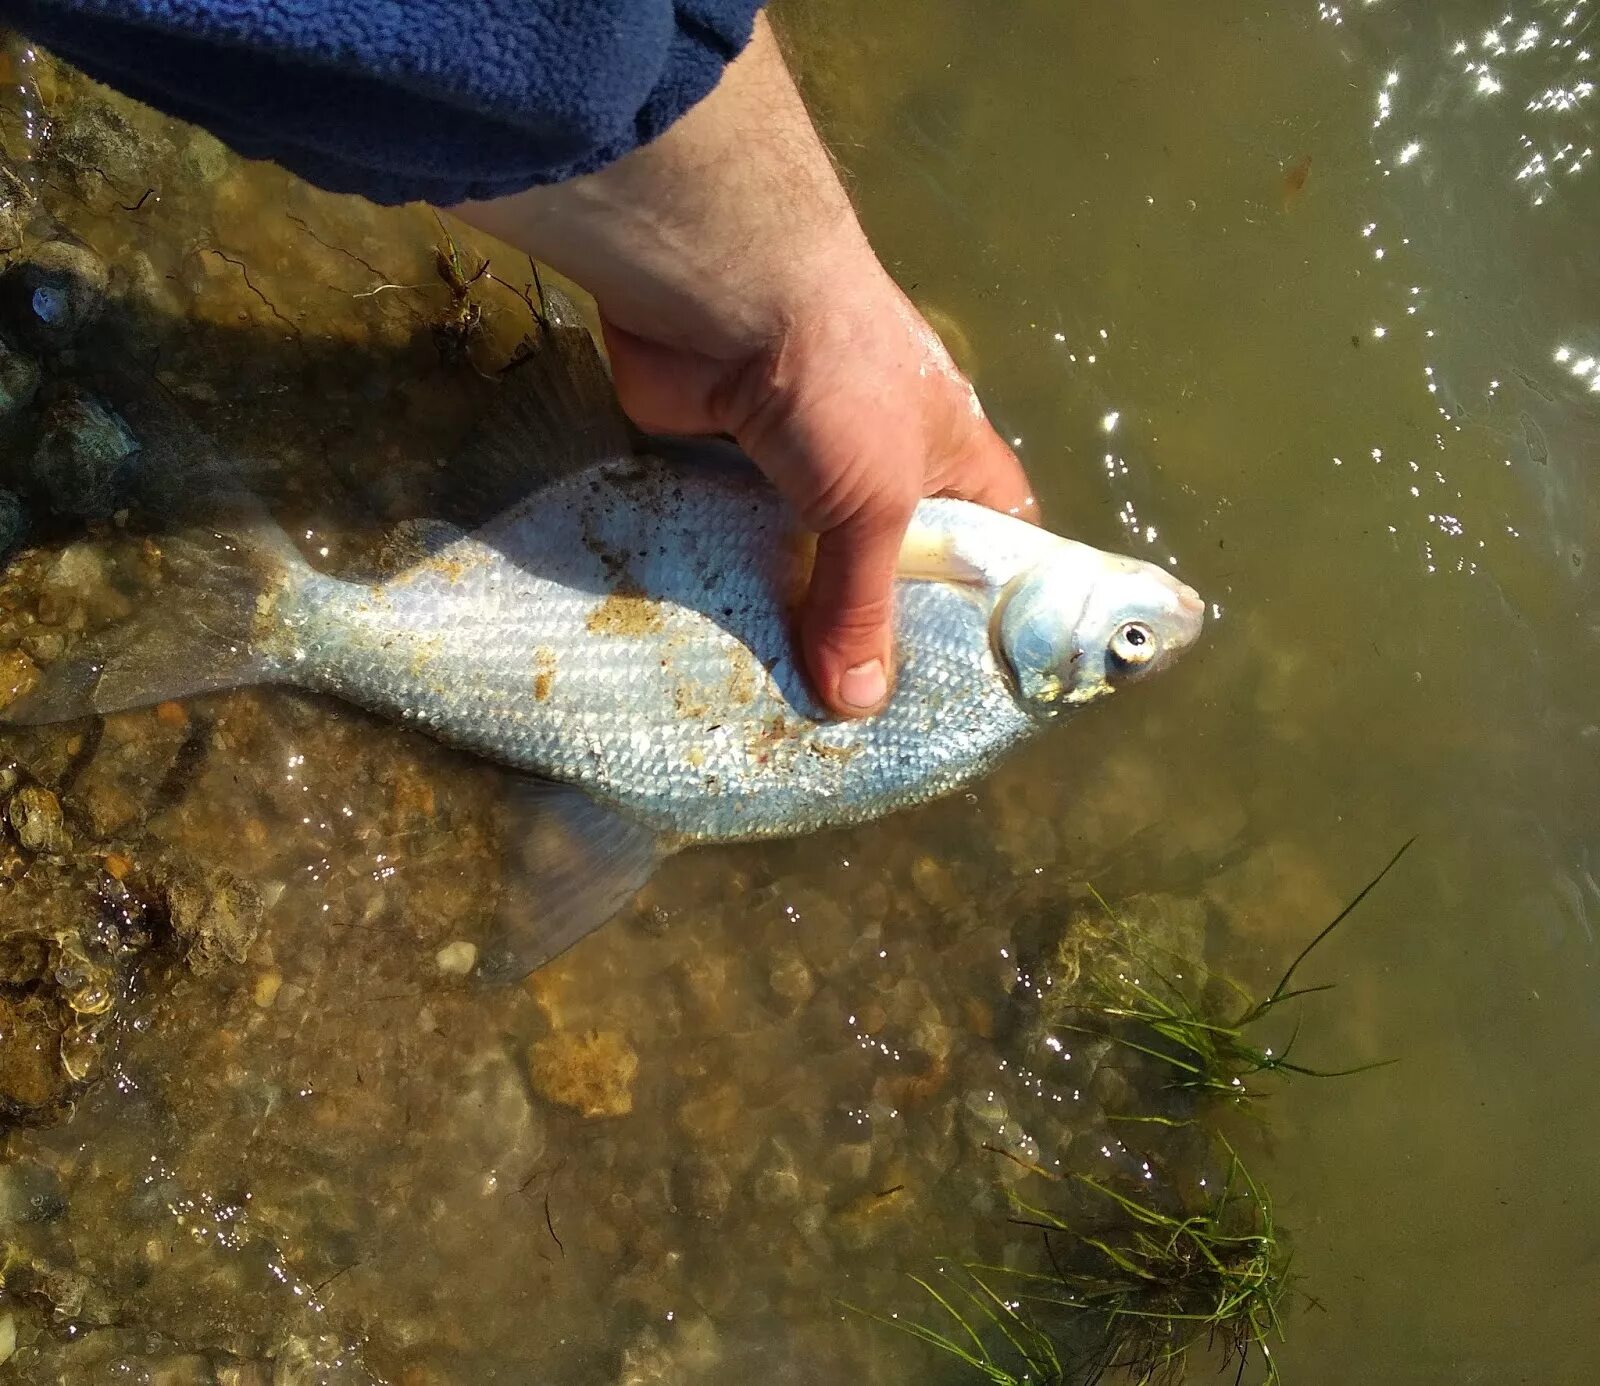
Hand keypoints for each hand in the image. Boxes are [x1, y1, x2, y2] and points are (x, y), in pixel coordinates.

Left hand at [452, 15, 1033, 716]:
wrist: (727, 290)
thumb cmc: (842, 382)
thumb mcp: (877, 503)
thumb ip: (864, 602)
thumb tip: (857, 705)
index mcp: (947, 456)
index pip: (994, 539)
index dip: (991, 603)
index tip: (967, 678)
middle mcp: (878, 461)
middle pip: (887, 564)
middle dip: (872, 630)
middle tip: (858, 719)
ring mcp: (797, 463)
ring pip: (800, 559)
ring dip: (789, 616)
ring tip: (782, 702)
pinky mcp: (722, 464)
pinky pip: (728, 543)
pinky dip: (722, 586)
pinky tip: (715, 647)